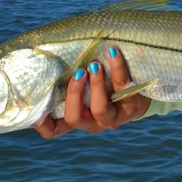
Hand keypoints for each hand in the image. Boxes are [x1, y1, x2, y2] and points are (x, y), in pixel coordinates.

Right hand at [34, 46, 150, 138]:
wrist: (144, 84)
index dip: (42, 123)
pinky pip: (124, 88)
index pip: (54, 130)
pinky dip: (117, 68)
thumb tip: (49, 51)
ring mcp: (114, 117)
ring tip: (94, 64)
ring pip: (100, 110)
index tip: (37, 104)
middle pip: (75, 118)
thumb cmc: (107, 79)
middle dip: (73, 94)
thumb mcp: (87, 82)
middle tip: (78, 72)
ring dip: (96, 85)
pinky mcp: (134, 106)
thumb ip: (71, 75)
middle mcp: (94, 122)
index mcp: (79, 116)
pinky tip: (112, 52)